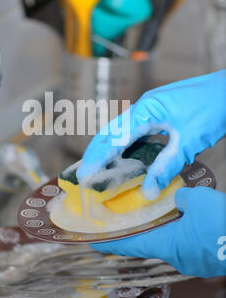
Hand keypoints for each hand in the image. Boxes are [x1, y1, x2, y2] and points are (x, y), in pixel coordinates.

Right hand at [77, 70, 225, 199]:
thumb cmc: (213, 108)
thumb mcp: (188, 141)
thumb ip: (167, 166)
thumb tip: (147, 191)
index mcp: (146, 109)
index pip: (115, 137)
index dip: (98, 157)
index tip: (84, 174)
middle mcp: (144, 106)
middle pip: (112, 131)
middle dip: (97, 153)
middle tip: (84, 174)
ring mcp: (151, 108)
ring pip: (123, 131)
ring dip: (111, 149)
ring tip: (100, 169)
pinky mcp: (159, 113)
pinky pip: (137, 131)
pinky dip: (128, 146)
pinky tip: (127, 158)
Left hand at [91, 187, 225, 277]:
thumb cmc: (221, 223)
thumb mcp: (197, 200)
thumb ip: (181, 198)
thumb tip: (177, 198)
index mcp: (167, 246)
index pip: (130, 246)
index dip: (111, 244)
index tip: (95, 244)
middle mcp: (178, 258)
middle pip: (150, 247)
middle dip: (138, 236)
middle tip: (125, 225)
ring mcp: (194, 262)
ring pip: (171, 246)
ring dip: (162, 234)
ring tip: (155, 220)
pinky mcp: (208, 260)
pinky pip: (188, 247)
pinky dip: (181, 235)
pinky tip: (185, 224)